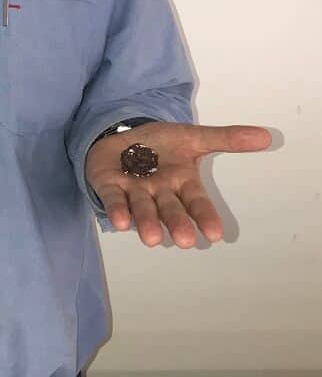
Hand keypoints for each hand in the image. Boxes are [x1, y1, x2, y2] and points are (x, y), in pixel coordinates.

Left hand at [85, 122, 271, 247]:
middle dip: (176, 223)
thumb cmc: (158, 145)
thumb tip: (266, 136)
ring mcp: (133, 191)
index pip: (197, 201)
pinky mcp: (109, 187)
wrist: (120, 136)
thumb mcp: (191, 137)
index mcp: (181, 182)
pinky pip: (113, 200)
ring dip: (147, 223)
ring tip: (152, 239)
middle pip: (170, 209)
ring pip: (142, 209)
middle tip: (184, 241)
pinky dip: (116, 210)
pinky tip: (119, 222)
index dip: (205, 216)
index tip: (215, 234)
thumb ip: (224, 139)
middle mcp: (159, 192)